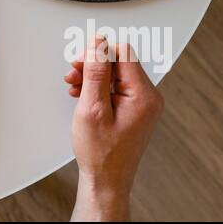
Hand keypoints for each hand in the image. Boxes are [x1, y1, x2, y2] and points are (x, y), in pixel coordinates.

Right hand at [64, 37, 162, 220]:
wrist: (106, 180)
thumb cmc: (101, 153)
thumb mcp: (92, 108)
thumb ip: (96, 72)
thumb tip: (99, 44)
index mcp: (144, 96)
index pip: (123, 53)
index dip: (98, 52)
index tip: (80, 61)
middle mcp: (148, 98)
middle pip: (119, 62)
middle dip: (93, 64)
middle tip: (74, 74)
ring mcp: (142, 104)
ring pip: (115, 74)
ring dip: (93, 76)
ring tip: (75, 86)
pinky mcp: (134, 110)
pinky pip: (116, 87)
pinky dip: (98, 87)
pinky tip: (83, 94)